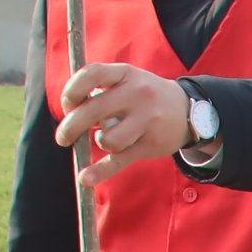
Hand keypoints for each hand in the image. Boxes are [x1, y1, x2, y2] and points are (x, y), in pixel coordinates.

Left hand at [53, 62, 194, 186]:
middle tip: (63, 137)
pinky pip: (119, 160)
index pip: (92, 75)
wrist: (188, 112)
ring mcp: (146, 119)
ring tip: (106, 139)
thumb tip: (69, 112)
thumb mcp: (128, 81)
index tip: (67, 105)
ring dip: (100, 142)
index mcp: (126, 74)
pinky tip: (85, 177)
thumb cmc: (145, 96)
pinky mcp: (151, 144)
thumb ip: (100, 90)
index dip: (72, 90)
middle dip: (71, 126)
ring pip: (107, 139)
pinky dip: (100, 171)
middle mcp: (137, 94)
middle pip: (93, 110)